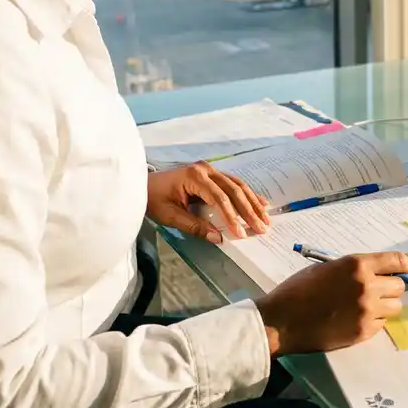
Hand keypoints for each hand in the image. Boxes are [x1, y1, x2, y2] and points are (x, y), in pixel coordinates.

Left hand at [145, 163, 268, 242]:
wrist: (142, 184)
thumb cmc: (153, 199)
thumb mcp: (170, 216)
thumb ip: (195, 226)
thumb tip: (218, 238)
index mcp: (194, 177)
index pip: (220, 199)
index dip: (232, 217)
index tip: (241, 233)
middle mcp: (205, 169)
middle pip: (234, 190)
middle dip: (249, 210)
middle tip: (261, 227)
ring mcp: (209, 169)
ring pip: (237, 185)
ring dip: (252, 202)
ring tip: (265, 218)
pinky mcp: (211, 173)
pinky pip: (233, 183)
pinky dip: (247, 194)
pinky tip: (260, 202)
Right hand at [255, 251, 407, 355]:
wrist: (282, 320)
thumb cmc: (298, 289)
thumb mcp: (327, 268)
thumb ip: (354, 269)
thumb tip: (377, 273)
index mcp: (357, 265)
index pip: (396, 261)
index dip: (405, 265)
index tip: (407, 269)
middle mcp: (367, 286)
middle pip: (399, 286)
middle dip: (391, 287)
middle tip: (379, 290)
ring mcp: (367, 311)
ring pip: (395, 307)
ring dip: (385, 305)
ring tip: (367, 306)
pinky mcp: (363, 332)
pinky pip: (382, 324)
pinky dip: (374, 321)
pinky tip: (357, 319)